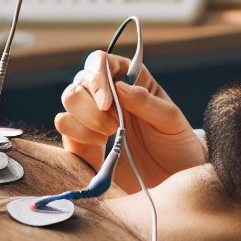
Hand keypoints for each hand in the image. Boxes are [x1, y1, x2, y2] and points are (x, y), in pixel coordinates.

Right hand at [55, 50, 206, 191]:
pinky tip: (99, 147)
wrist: (171, 178)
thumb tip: (120, 86)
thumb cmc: (176, 143)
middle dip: (93, 106)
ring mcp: (93, 116)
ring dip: (85, 120)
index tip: (107, 104)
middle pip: (80, 81)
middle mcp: (108, 94)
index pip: (101, 62)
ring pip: (68, 101)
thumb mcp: (170, 120)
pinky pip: (64, 126)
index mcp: (131, 79)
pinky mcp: (82, 139)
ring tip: (109, 136)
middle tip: (115, 126)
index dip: (97, 77)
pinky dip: (77, 135)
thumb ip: (146, 102)